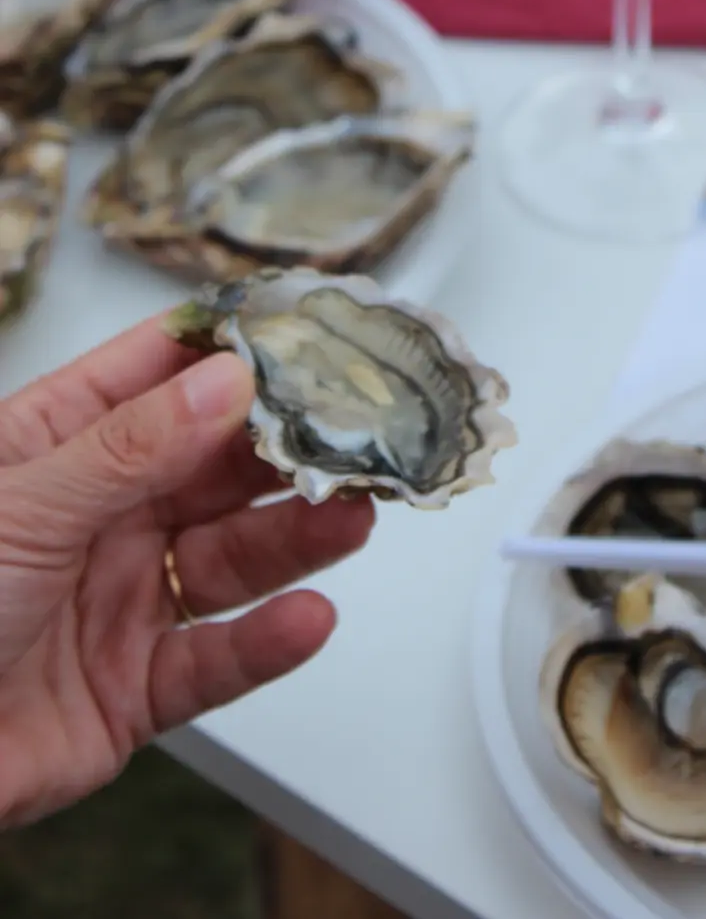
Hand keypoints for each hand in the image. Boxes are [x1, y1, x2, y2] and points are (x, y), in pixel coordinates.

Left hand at [0, 315, 373, 827]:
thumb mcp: (26, 504)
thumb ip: (132, 446)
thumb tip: (226, 379)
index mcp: (59, 445)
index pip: (159, 375)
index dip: (233, 352)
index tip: (307, 332)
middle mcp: (100, 515)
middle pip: (214, 468)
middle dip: (288, 449)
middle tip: (358, 431)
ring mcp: (121, 599)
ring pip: (230, 559)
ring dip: (296, 537)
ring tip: (355, 513)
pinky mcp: (135, 688)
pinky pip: (215, 660)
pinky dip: (265, 644)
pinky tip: (308, 619)